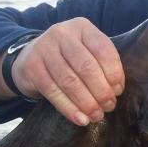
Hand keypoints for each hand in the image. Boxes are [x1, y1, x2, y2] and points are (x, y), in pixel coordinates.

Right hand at [10, 19, 124, 125]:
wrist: (29, 57)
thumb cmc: (68, 58)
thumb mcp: (86, 51)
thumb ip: (101, 63)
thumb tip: (116, 91)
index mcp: (82, 27)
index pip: (103, 50)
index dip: (114, 73)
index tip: (118, 91)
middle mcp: (62, 33)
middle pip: (86, 67)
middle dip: (101, 91)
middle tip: (109, 106)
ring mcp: (44, 48)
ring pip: (70, 81)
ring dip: (86, 103)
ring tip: (96, 115)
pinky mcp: (31, 66)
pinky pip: (53, 91)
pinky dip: (69, 108)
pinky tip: (80, 119)